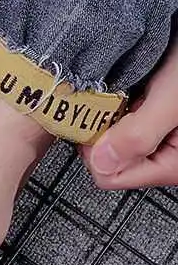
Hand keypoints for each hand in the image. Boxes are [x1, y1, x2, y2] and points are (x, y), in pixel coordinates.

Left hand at [82, 38, 177, 188]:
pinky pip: (119, 122)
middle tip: (117, 99)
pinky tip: (130, 87)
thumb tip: (102, 163)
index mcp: (172, 165)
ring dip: (110, 116)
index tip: (98, 117)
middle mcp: (164, 157)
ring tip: (127, 91)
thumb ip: (139, 135)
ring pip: (109, 140)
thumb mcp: (172, 99)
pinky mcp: (150, 120)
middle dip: (103, 131)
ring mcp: (156, 140)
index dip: (95, 148)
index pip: (109, 176)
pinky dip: (117, 105)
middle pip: (106, 160)